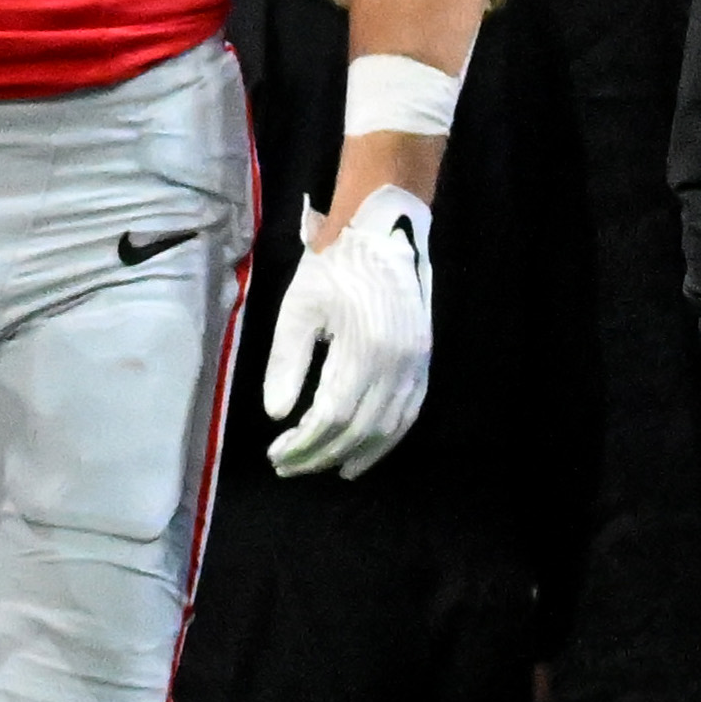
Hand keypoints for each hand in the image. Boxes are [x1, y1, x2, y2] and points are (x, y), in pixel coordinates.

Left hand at [265, 184, 433, 478]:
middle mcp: (398, 362)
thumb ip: (287, 364)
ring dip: (358, 453)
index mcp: (365, 349)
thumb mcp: (297, 311)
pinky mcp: (425, 359)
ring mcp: (418, 362)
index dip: (304, 443)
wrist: (383, 234)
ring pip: (391, 426)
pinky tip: (365, 449)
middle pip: (360, 428)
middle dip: (322, 453)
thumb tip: (278, 415)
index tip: (276, 454)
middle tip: (290, 466)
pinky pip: (411, 410)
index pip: (331, 416)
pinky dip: (388, 436)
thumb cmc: (333, 269)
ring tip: (327, 468)